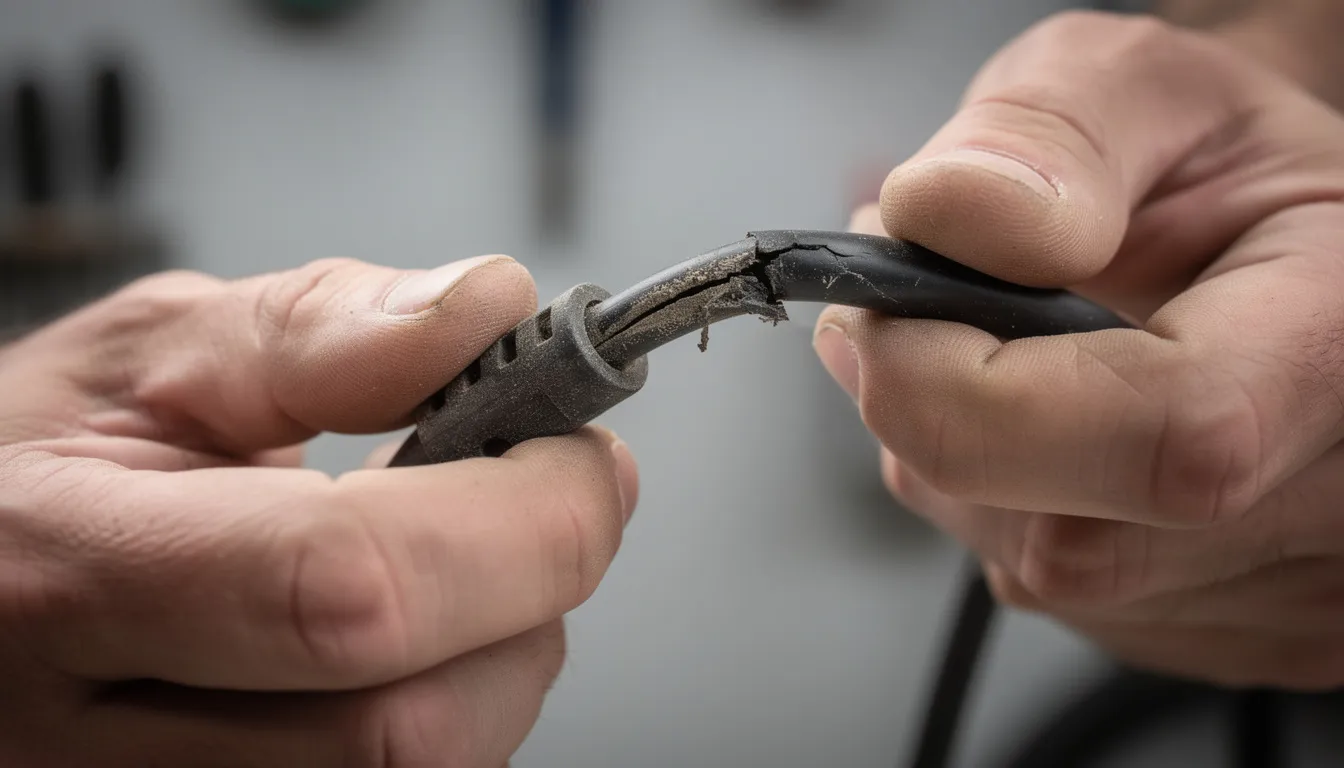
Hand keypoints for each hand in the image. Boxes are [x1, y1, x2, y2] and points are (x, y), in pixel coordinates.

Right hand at [0, 255, 636, 765]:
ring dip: (496, 653)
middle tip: (535, 498)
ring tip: (444, 555)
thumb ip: (317, 329)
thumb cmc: (31, 467)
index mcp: (65, 568)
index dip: (521, 525)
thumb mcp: (144, 356)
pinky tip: (405, 631)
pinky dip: (452, 698)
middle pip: (409, 732)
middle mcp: (90, 741)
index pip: (348, 589)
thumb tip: (481, 313)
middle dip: (531, 599)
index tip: (582, 454)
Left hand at [814, 11, 1343, 688]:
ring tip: (1011, 353)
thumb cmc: (1214, 163)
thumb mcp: (1136, 87)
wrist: (1253, 232)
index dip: (974, 394)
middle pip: (1069, 537)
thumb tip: (950, 220)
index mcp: (1343, 334)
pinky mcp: (1226, 624)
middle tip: (934, 312)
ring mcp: (1289, 583)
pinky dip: (1005, 498)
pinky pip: (1046, 585)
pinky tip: (1050, 422)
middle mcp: (1335, 491)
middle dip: (943, 417)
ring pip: (1034, 569)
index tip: (882, 321)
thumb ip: (1047, 133)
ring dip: (968, 456)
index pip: (1167, 432)